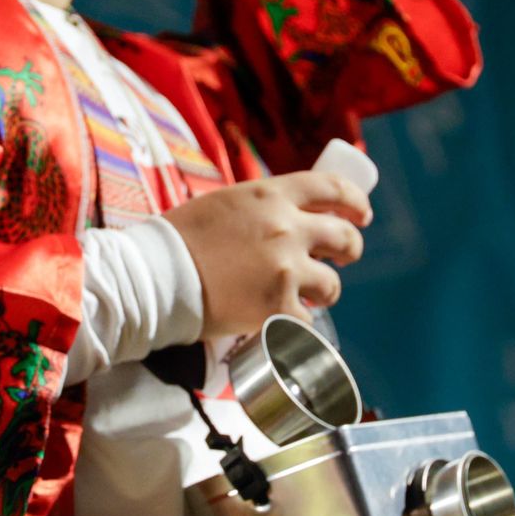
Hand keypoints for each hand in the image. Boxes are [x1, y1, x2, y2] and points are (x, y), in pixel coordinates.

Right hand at [161, 171, 371, 337]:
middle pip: (344, 236)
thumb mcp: (223, 205)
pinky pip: (307, 323)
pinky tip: (282, 325)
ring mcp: (285, 270)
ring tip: (306, 298)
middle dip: (350, 248)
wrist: (153, 277)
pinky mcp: (276, 309)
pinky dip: (297, 327)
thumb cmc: (176, 241)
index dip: (355, 201)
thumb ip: (259, 208)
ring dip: (324, 292)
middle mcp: (286, 228)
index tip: (361, 213)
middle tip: (342, 259)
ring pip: (332, 284)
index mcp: (272, 195)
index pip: (332, 188)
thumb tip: (283, 217)